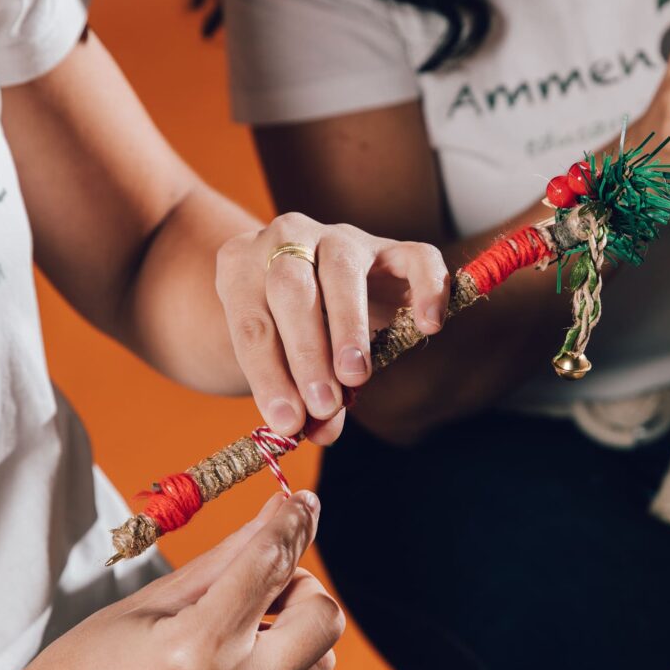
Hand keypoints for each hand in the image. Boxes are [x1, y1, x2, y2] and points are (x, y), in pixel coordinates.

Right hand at [5, 491, 342, 669]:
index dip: (292, 524)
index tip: (303, 500)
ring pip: (318, 661)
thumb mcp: (155, 596)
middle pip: (323, 620)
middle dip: (304, 585)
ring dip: (294, 631)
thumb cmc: (91, 661)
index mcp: (194, 648)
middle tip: (268, 580)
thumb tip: (282, 508)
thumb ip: (230, 554)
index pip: (269, 566)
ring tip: (244, 627)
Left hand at [215, 213, 450, 442]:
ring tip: (355, 378)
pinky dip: (427, 288)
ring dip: (349, 328)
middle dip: (307, 352)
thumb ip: (301, 395)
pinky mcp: (390, 246)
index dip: (269, 376)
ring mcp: (339, 236)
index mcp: (241, 267)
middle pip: (291, 289)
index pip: (251, 324)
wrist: (316, 284)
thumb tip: (321, 432)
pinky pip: (417, 257)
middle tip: (323, 403)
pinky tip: (428, 326)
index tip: (288, 422)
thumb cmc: (289, 329)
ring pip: (342, 270)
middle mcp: (285, 238)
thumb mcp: (281, 360)